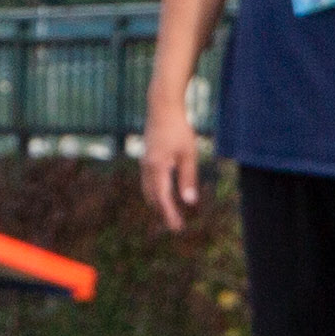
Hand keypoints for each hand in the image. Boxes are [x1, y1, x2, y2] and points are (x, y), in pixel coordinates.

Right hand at [142, 101, 203, 232]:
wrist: (162, 107)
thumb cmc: (179, 129)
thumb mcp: (188, 154)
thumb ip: (188, 179)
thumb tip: (190, 202)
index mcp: (158, 168)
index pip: (163, 199)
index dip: (170, 215)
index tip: (178, 228)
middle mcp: (147, 168)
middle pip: (153, 198)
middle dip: (163, 212)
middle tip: (176, 226)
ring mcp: (144, 162)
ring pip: (148, 190)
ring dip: (158, 203)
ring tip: (170, 214)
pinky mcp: (146, 158)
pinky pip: (148, 181)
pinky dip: (155, 192)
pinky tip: (164, 194)